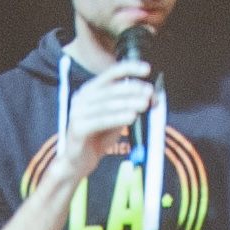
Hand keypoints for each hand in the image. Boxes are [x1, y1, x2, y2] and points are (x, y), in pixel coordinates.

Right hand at [58, 66, 155, 183]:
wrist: (79, 161)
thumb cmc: (98, 137)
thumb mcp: (117, 118)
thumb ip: (130, 106)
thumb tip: (152, 97)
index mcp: (90, 90)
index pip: (111, 73)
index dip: (129, 68)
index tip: (147, 69)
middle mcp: (81, 98)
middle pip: (110, 88)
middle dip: (132, 89)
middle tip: (149, 93)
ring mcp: (77, 112)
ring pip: (107, 104)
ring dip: (128, 103)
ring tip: (144, 105)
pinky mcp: (77, 128)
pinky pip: (101, 121)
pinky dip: (118, 118)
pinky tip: (132, 117)